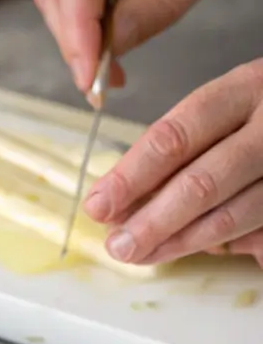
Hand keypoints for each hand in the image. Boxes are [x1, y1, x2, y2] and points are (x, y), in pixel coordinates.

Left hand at [84, 59, 262, 264]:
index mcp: (245, 89)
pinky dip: (225, 243)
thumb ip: (173, 150)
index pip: (175, 137)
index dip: (130, 177)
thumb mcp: (223, 109)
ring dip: (180, 242)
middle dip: (152, 221)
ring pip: (234, 214)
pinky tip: (195, 247)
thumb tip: (115, 203)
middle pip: (203, 182)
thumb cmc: (261, 112)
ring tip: (141, 254)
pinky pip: (259, 231)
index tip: (97, 206)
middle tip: (117, 246)